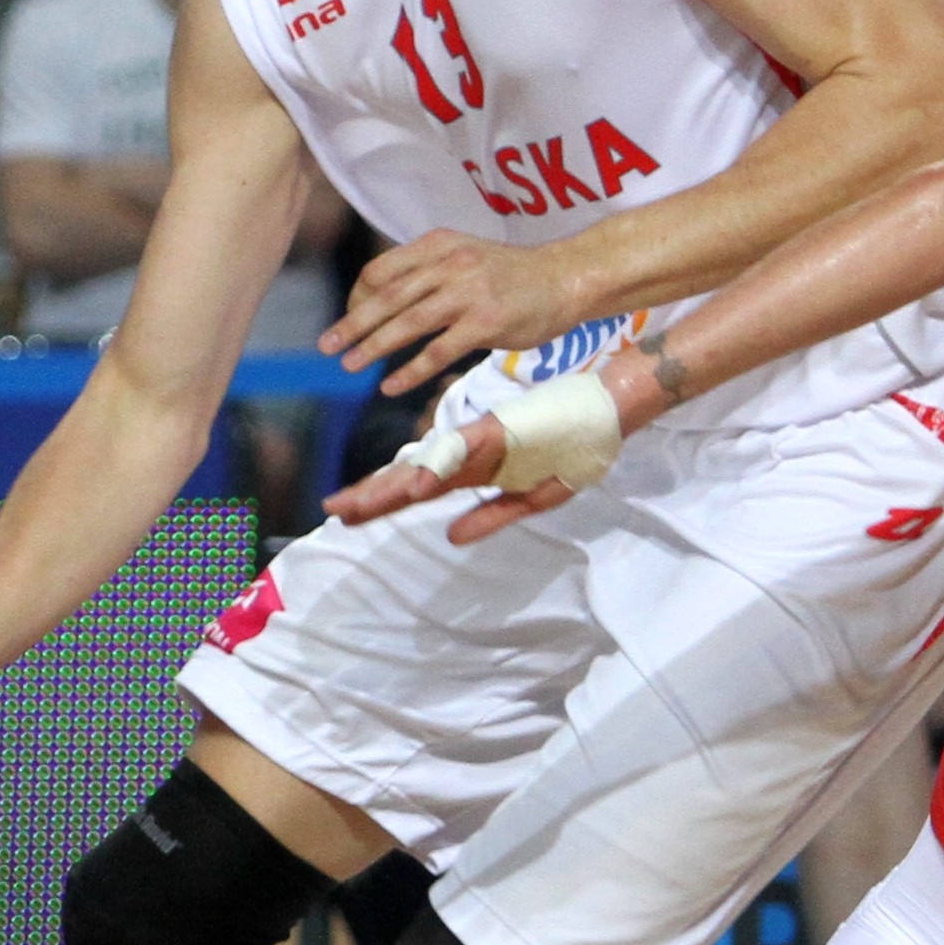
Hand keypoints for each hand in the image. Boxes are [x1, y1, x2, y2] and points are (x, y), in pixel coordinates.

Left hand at [321, 230, 579, 394]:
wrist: (566, 277)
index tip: (350, 320)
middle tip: (326, 346)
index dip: (358, 297)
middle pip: (388, 296)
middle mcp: (449, 264)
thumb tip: (385, 298)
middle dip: (353, 323)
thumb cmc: (512, 274)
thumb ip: (428, 270)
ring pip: (408, 322)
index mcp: (438, 244)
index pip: (382, 270)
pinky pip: (439, 351)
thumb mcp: (465, 255)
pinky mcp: (487, 322)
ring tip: (349, 366)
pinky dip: (410, 370)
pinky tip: (390, 385)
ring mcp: (468, 292)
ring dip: (373, 346)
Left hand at [322, 355, 652, 543]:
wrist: (612, 405)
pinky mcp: (498, 430)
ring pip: (426, 467)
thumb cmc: (576, 444)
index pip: (418, 489)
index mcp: (474, 469)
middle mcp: (469, 454)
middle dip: (371, 496)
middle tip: (332, 510)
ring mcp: (481, 441)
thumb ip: (494, 517)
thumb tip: (452, 538)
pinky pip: (461, 452)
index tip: (344, 514)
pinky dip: (438, 467)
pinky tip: (416, 485)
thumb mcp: (538, 497)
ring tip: (356, 504)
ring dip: (393, 487)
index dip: (381, 501)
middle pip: (411, 479)